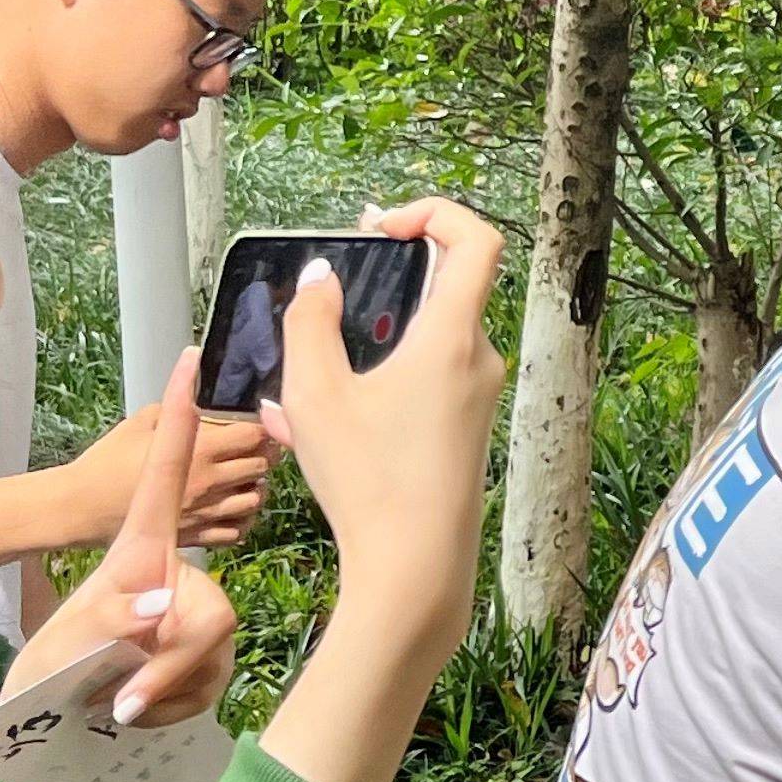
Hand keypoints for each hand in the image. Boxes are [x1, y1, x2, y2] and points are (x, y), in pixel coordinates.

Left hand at [6, 352, 239, 725]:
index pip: (165, 477)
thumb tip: (162, 604)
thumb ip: (110, 619)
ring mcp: (196, 618)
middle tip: (123, 702)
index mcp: (138, 551)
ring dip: (162, 692)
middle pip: (211, 608)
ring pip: (212, 651)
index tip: (189, 361)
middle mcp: (176, 577)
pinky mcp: (209, 661)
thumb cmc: (53, 668)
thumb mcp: (64, 644)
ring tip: (114, 706)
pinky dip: (169, 709)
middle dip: (175, 663)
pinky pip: (209, 684)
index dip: (179, 421)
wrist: (56, 723)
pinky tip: (137, 713)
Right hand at [57, 398, 277, 551]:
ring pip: (255, 500)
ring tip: (244, 476)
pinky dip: (242, 518)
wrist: (81, 507)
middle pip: (261, 466)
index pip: (255, 435)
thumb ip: (177, 404)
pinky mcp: (194, 536)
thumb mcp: (141, 421)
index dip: (261, 426)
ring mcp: (204, 513)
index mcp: (199, 450)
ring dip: (255, 485)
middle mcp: (209, 483)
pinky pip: (237, 531)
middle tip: (252, 447)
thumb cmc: (107, 460)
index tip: (255, 423)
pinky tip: (232, 505)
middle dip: (262, 454)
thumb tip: (195, 375)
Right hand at [262, 199, 505, 640]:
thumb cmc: (370, 483)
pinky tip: (317, 421)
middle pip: (445, 288)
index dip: (432, 213)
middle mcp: (478, 360)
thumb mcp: (315, 394)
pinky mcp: (466, 431)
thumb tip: (318, 278)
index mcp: (453, 337)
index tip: (380, 227)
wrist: (416, 568)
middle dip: (385, 282)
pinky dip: (378, 382)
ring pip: (425, 342)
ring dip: (370, 342)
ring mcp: (477, 398)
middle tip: (333, 292)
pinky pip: (424, 383)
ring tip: (303, 377)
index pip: (474, 238)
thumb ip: (310, 323)